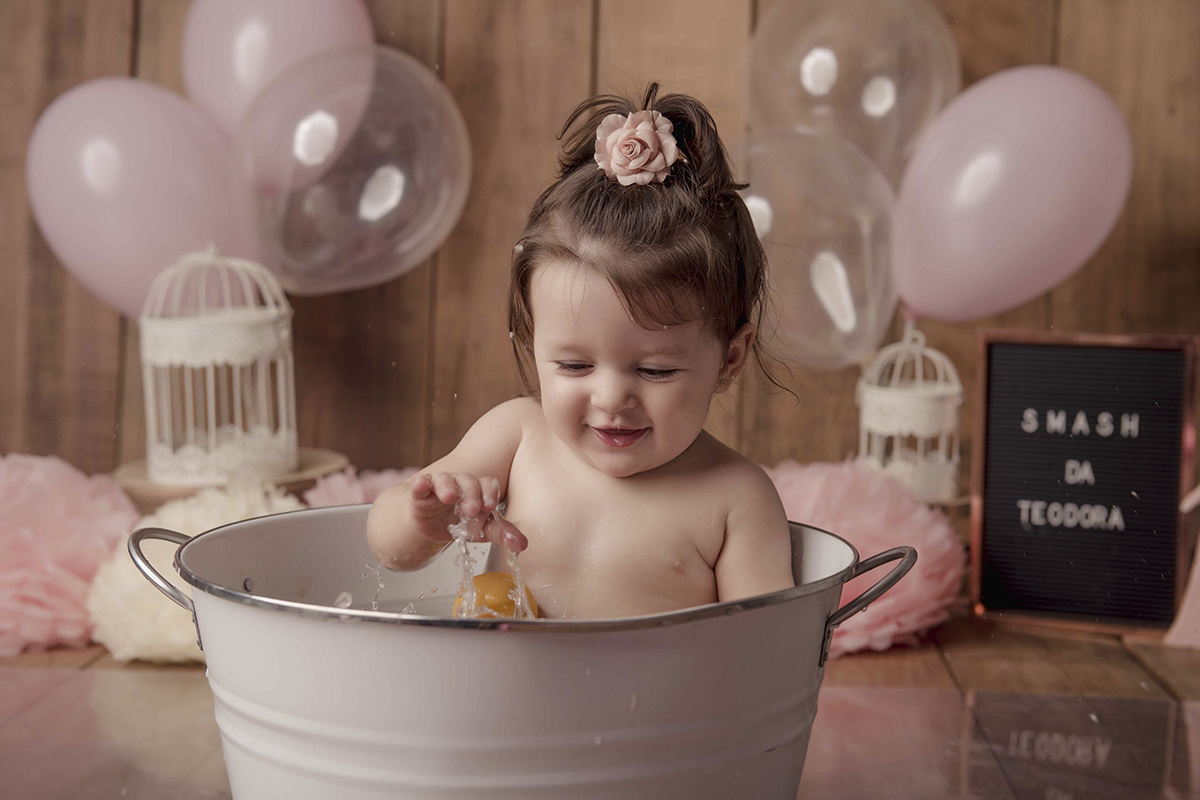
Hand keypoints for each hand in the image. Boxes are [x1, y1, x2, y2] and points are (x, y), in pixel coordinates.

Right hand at [409, 472, 527, 551]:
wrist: (433, 528)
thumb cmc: (463, 523)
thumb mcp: (484, 530)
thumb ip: (502, 533)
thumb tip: (522, 545)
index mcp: (479, 490)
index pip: (487, 484)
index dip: (490, 493)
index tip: (490, 506)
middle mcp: (460, 484)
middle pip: (468, 481)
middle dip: (471, 494)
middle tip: (472, 509)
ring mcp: (440, 486)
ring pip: (444, 480)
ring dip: (447, 487)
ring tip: (449, 498)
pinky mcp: (420, 493)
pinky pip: (420, 484)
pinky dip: (420, 484)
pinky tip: (420, 486)